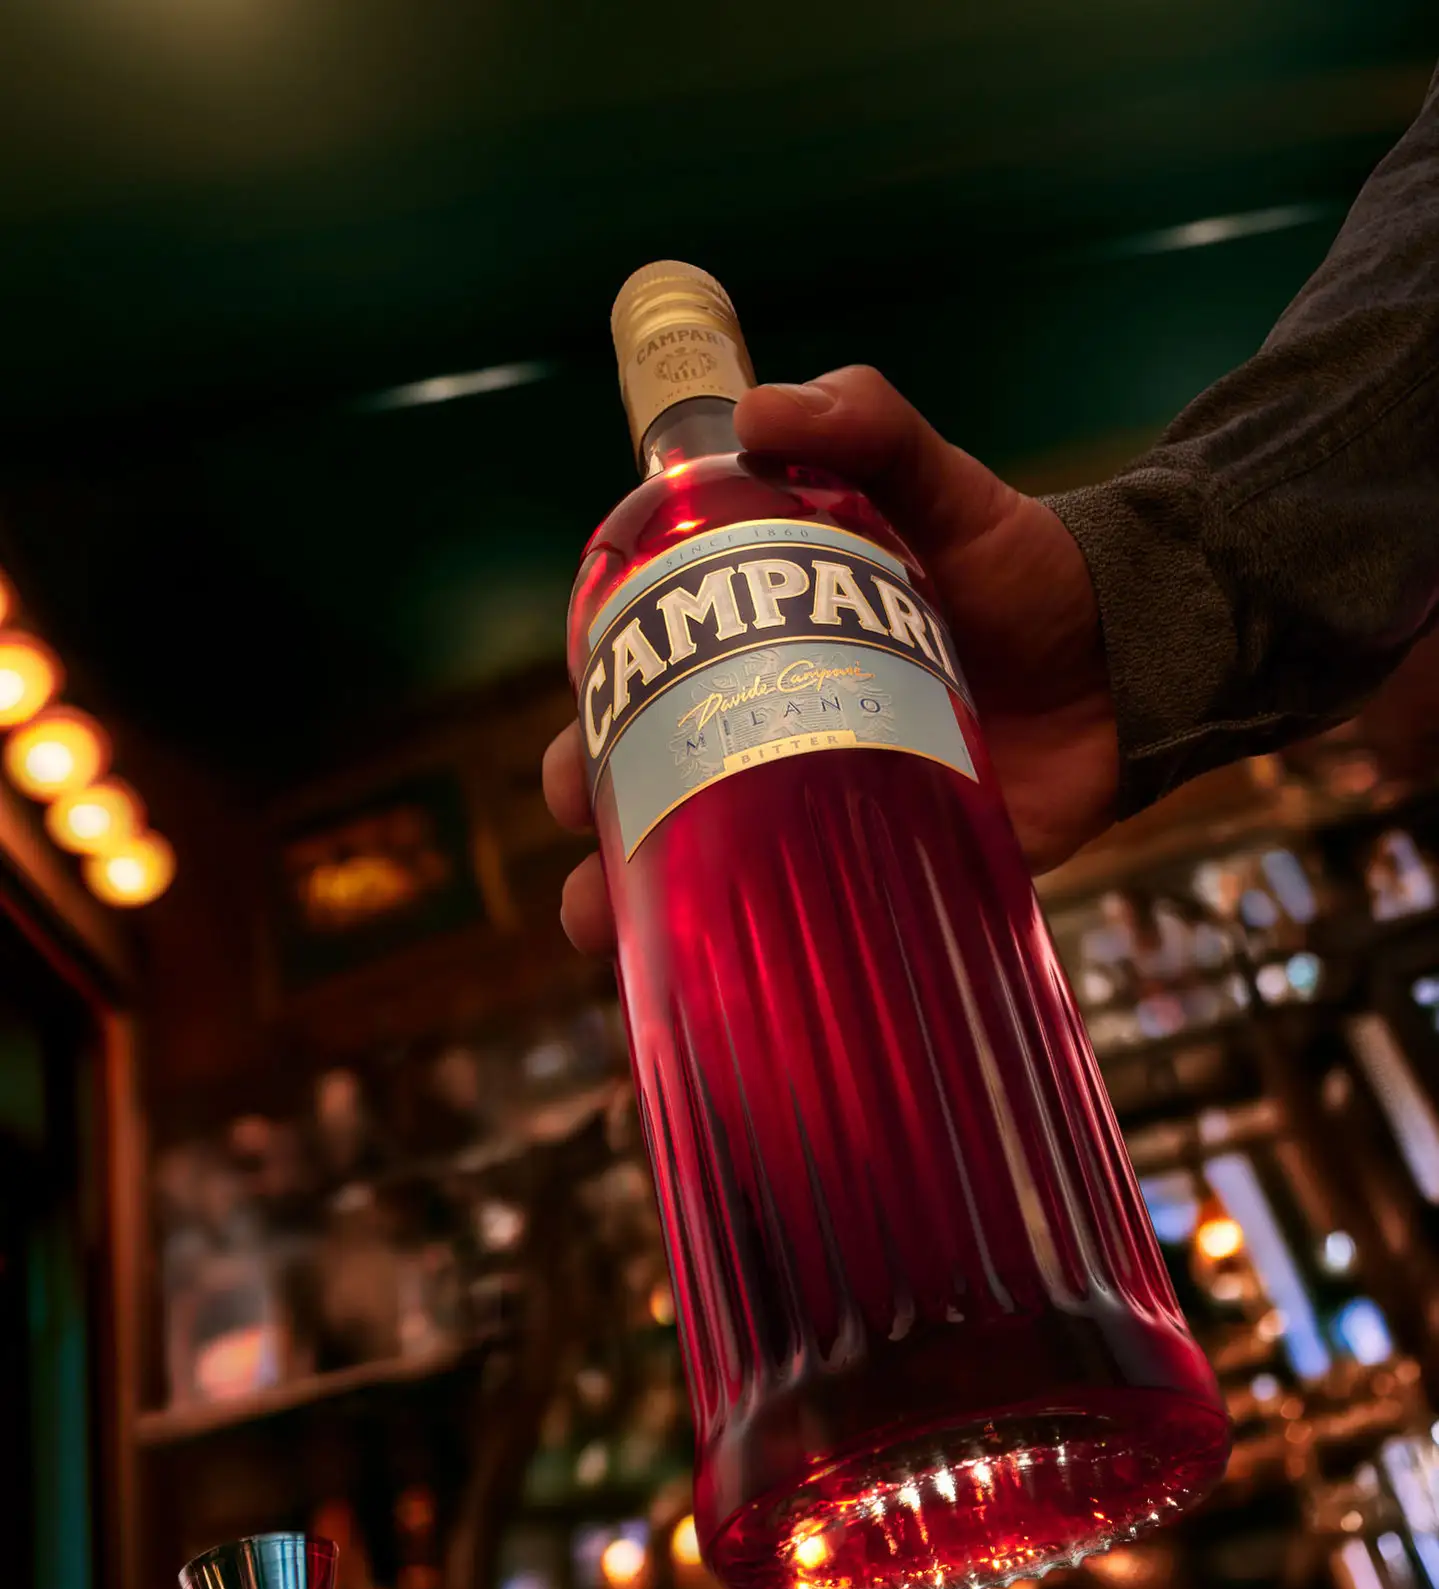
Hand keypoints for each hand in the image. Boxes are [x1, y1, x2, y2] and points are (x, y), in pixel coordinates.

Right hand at [544, 365, 1115, 954]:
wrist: (1140, 658)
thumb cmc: (1027, 567)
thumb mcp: (944, 485)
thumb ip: (869, 427)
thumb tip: (755, 413)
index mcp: (773, 648)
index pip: (658, 682)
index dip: (602, 712)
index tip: (575, 736)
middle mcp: (789, 732)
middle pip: (665, 781)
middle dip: (605, 813)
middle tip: (585, 830)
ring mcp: (838, 812)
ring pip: (721, 867)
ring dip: (651, 904)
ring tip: (601, 927)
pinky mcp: (900, 875)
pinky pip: (820, 925)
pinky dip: (765, 957)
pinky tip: (713, 983)